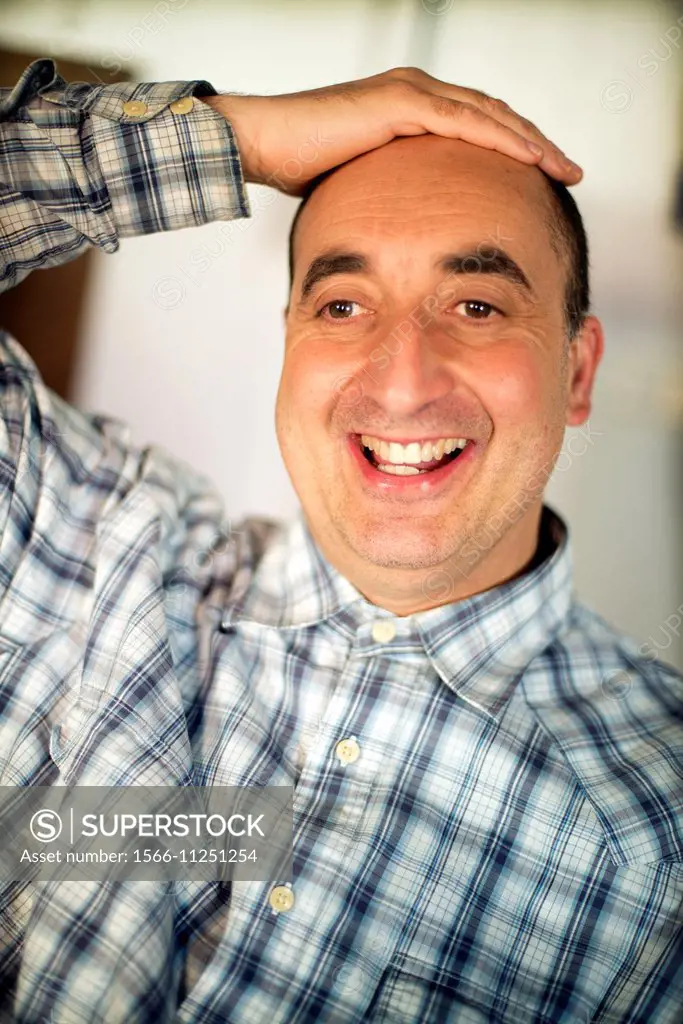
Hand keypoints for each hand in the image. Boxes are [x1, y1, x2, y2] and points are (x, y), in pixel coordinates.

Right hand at [202, 66, 580, 197]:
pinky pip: (465, 121)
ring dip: (531, 141)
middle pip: (493, 117)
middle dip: (535, 145)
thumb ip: (395, 195)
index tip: (542, 178)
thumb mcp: (365, 185)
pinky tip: (530, 157)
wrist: (264, 142)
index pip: (476, 127)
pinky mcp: (402, 102)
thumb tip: (410, 231)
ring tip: (562, 167)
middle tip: (569, 172)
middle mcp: (417, 92)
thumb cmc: (302, 167)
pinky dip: (501, 138)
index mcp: (410, 110)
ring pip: (489, 115)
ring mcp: (411, 92)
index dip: (513, 150)